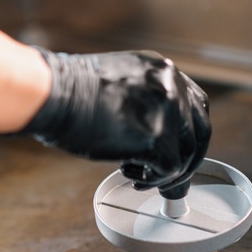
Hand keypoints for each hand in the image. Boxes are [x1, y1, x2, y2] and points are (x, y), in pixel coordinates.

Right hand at [22, 48, 210, 192]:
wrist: (52, 93)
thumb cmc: (69, 90)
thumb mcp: (118, 80)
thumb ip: (143, 98)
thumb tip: (152, 132)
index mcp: (162, 70)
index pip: (195, 104)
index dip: (188, 132)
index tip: (179, 148)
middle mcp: (172, 86)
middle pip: (200, 131)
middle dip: (187, 158)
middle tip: (170, 176)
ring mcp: (168, 111)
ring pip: (187, 154)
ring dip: (166, 173)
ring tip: (139, 175)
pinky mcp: (157, 139)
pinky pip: (169, 170)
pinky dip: (153, 180)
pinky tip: (132, 177)